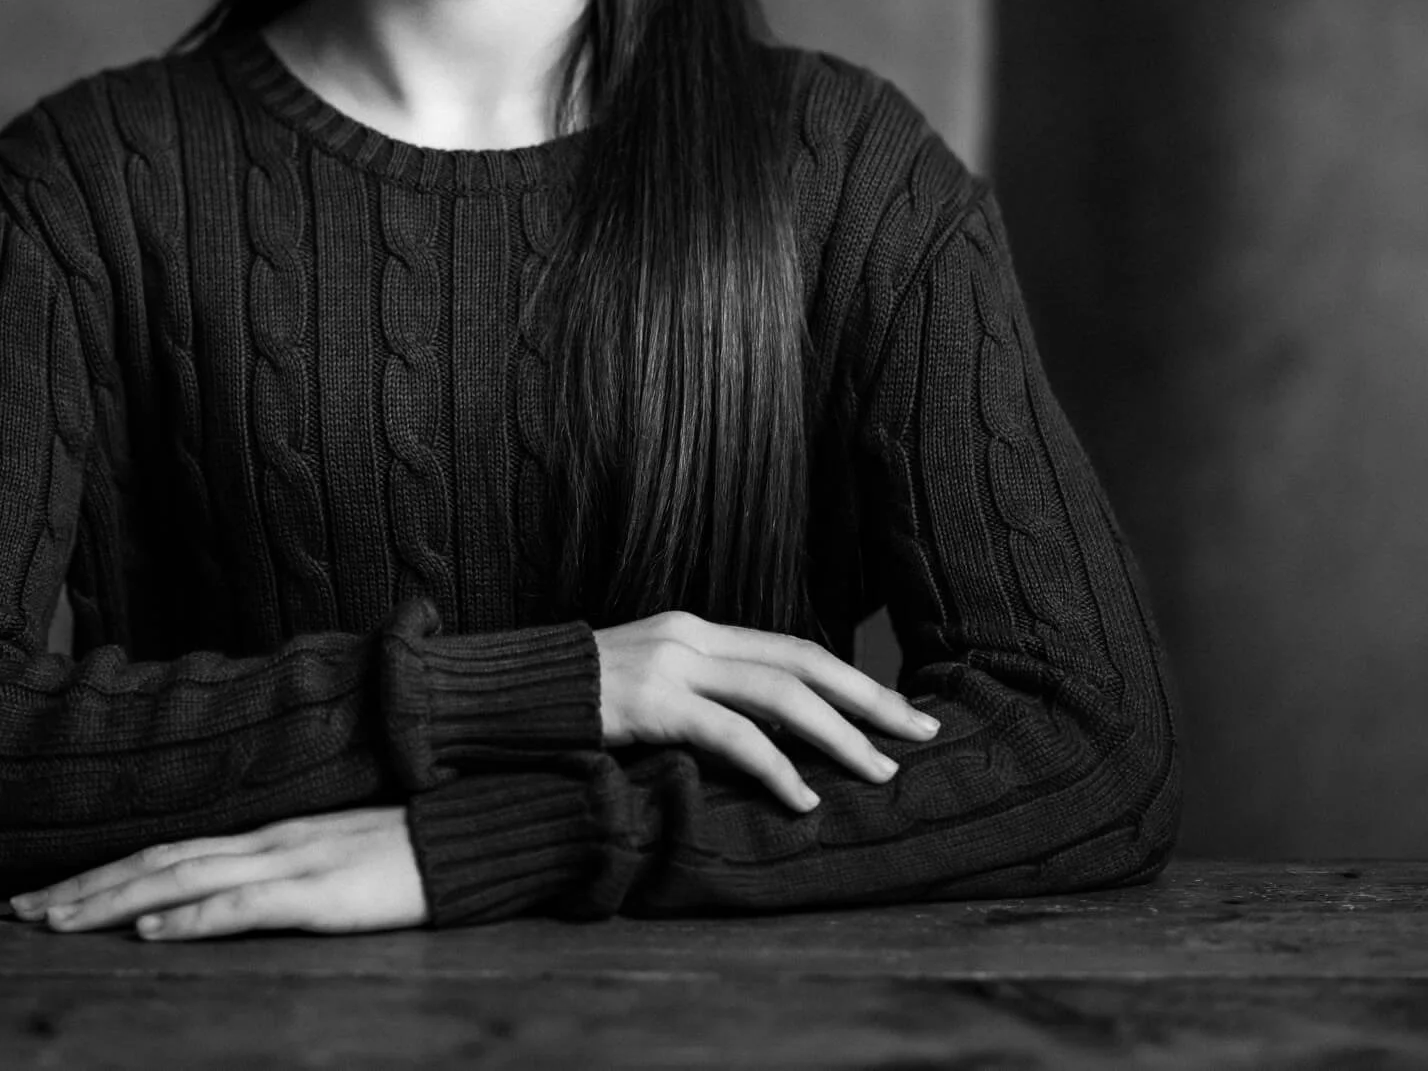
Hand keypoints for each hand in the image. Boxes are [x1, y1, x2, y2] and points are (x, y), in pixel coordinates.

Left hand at [9, 807, 427, 940]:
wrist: (475, 837)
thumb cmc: (409, 857)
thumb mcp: (334, 861)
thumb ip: (282, 873)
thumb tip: (225, 896)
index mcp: (267, 836)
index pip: (167, 851)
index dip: (103, 872)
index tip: (46, 895)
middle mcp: (267, 842)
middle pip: (157, 861)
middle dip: (83, 887)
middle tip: (19, 912)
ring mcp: (293, 863)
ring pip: (183, 878)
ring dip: (113, 900)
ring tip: (58, 921)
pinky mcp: (322, 894)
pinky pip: (246, 904)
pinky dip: (193, 915)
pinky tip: (152, 929)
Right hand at [595, 611, 940, 811]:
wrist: (505, 694)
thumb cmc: (576, 704)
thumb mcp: (647, 687)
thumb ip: (701, 695)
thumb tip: (766, 735)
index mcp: (696, 630)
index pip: (794, 649)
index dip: (852, 680)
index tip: (898, 709)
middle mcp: (692, 637)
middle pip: (804, 662)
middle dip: (870, 700)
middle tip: (922, 732)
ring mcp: (672, 666)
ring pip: (780, 696)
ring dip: (840, 737)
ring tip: (881, 772)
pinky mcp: (651, 703)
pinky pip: (730, 735)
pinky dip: (775, 767)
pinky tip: (803, 798)